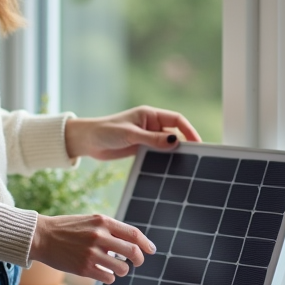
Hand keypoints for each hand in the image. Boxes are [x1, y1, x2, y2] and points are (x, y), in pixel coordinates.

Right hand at [30, 213, 155, 283]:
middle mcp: (99, 236)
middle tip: (137, 262)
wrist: (42, 236)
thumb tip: (133, 243)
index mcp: (102, 222)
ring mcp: (92, 253)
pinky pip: (109, 277)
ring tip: (116, 267)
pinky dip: (110, 277)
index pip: (133, 234)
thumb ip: (110, 229)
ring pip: (122, 268)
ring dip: (123, 270)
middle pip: (133, 252)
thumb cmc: (68, 228)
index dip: (146, 243)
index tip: (151, 250)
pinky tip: (104, 273)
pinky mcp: (84, 268)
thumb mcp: (90, 221)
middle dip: (139, 259)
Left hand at [64, 106, 202, 161]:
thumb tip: (175, 141)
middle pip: (174, 132)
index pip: (177, 119)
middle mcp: (150, 124)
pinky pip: (157, 153)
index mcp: (150, 114)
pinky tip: (169, 170)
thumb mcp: (131, 134)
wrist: (87, 141)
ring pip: (166, 144)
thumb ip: (152, 139)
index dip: (189, 130)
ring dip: (174, 153)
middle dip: (184, 143)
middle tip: (195, 157)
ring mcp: (146, 137)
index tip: (197, 143)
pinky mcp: (140, 148)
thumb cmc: (106, 131)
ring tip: (184, 165)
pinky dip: (163, 160)